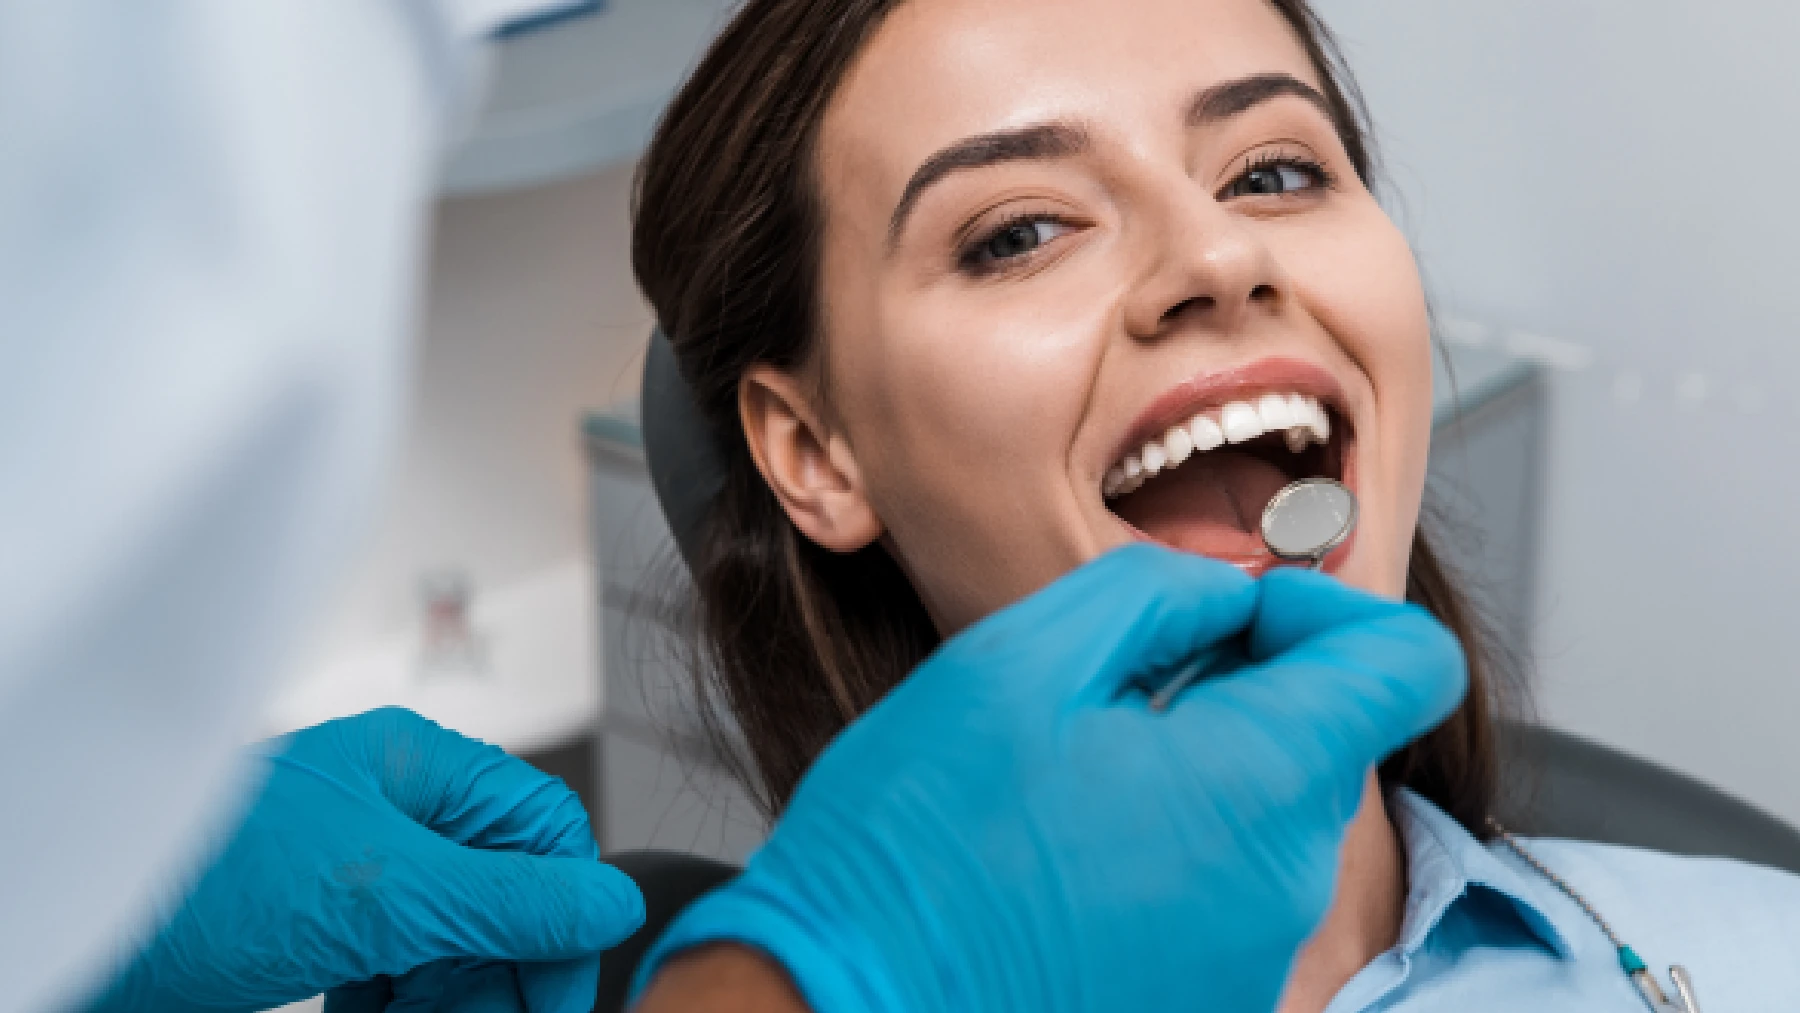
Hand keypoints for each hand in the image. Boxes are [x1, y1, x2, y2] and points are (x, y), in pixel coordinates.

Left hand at [84, 707, 643, 1012]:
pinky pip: (395, 978)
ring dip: (458, 1001)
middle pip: (502, 901)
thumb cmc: (195, 877)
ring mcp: (350, 880)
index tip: (559, 996)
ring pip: (451, 948)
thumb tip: (612, 906)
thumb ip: (509, 901)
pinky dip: (405, 1011)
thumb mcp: (382, 892)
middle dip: (506, 975)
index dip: (565, 920)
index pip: (543, 837)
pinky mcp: (311, 937)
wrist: (63, 928)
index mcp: (418, 772)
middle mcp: (392, 819)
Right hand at [630, 545, 1464, 1012]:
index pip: (1409, 663)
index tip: (1239, 610)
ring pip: (1269, 814)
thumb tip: (1225, 593)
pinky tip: (1067, 845)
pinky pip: (1227, 890)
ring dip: (1196, 765)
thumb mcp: (1019, 660)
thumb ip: (1154, 594)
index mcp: (1257, 783)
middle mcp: (1285, 886)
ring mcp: (1250, 959)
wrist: (849, 1005)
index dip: (1330, 606)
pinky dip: (1172, 844)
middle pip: (1328, 738)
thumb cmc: (917, 847)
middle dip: (1241, 684)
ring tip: (1069, 773)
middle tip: (1114, 682)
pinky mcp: (1207, 1000)